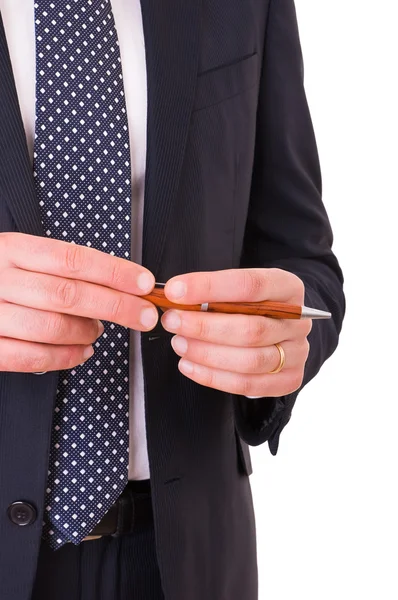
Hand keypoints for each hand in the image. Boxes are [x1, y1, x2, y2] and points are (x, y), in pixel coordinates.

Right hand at [0, 233, 157, 372]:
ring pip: (51, 327)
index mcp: (13, 249)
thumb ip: (61, 268)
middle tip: (145, 316)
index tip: (144, 284)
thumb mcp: (22, 257)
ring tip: (99, 331)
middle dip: (116, 306)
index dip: (114, 272)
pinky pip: (31, 357)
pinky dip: (64, 358)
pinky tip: (82, 352)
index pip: (73, 258)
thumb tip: (118, 283)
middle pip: (68, 294)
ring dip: (87, 332)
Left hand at [161, 269, 311, 396]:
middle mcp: (298, 322)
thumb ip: (212, 291)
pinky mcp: (289, 379)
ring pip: (250, 360)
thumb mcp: (237, 288)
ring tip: (179, 344)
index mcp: (288, 287)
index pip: (250, 285)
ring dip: (207, 354)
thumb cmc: (249, 304)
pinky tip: (188, 365)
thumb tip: (174, 295)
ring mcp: (297, 353)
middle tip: (172, 321)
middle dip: (204, 326)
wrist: (276, 326)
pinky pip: (248, 384)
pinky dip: (213, 377)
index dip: (209, 287)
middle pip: (251, 328)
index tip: (175, 291)